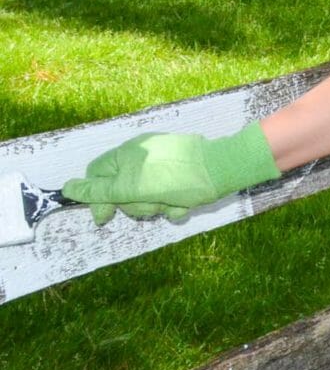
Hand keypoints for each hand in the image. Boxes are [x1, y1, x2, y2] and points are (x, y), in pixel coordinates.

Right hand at [63, 121, 279, 224]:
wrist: (222, 170)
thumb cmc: (174, 177)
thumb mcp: (131, 187)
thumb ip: (99, 191)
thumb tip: (67, 189)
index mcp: (127, 154)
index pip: (97, 175)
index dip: (98, 197)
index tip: (106, 215)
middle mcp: (143, 157)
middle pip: (121, 191)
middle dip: (136, 204)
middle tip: (152, 202)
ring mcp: (164, 166)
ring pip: (146, 198)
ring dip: (158, 206)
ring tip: (173, 201)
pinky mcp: (182, 176)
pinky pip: (168, 198)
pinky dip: (176, 205)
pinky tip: (186, 203)